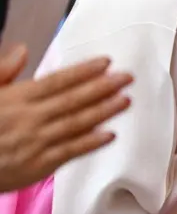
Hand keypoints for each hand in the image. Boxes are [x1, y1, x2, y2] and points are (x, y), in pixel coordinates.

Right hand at [0, 45, 132, 191]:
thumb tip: (23, 49)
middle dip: (103, 87)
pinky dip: (90, 143)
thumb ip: (4, 71)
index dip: (84, 71)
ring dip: (103, 111)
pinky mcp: (39, 165)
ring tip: (126, 100)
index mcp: (17, 98)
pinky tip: (110, 134)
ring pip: (76, 123)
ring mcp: (36, 142)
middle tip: (128, 77)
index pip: (57, 80)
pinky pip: (70, 151)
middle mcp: (29, 118)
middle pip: (72, 99)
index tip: (107, 62)